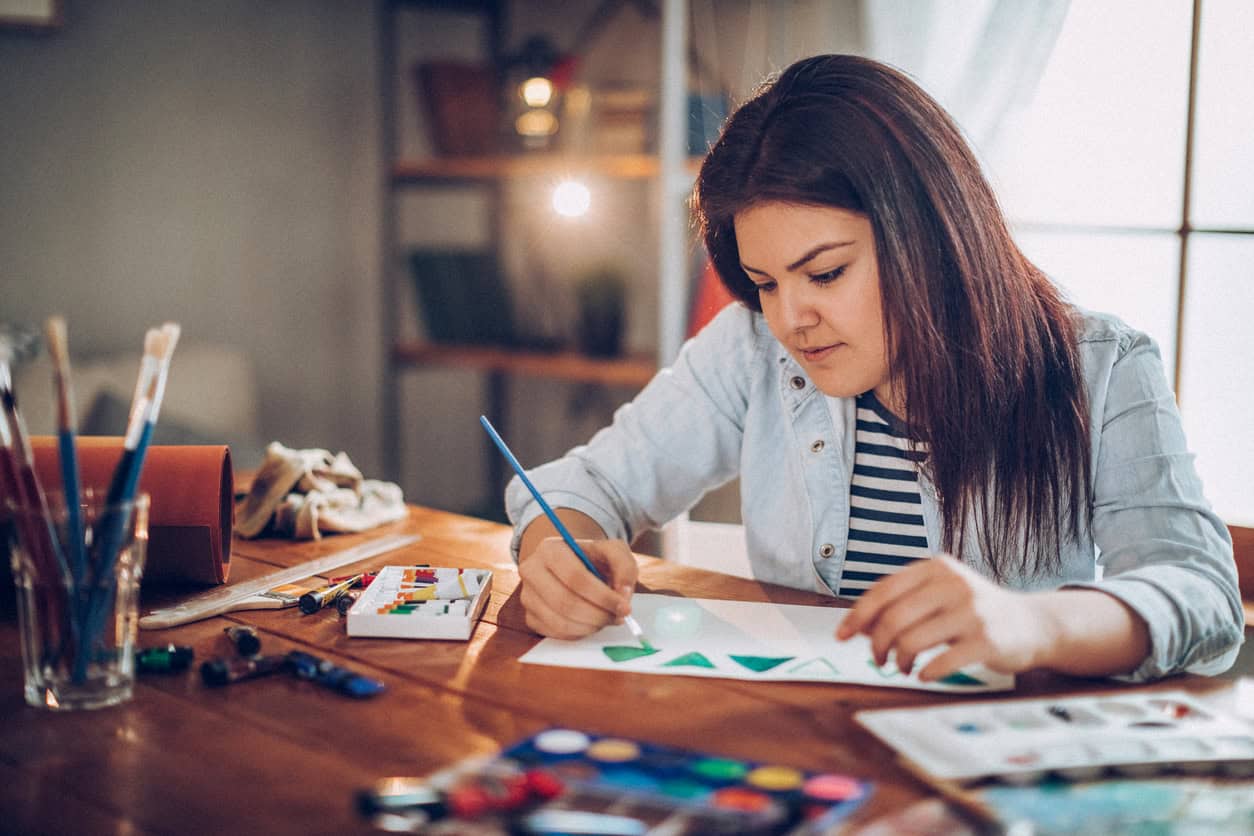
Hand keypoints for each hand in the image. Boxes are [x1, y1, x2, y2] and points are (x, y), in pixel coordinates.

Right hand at [517, 537, 637, 639]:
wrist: (571, 565)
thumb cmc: (592, 559)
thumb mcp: (613, 551)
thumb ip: (624, 566)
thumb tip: (623, 594)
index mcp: (550, 549)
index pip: (576, 577)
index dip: (602, 596)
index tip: (624, 607)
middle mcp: (531, 571)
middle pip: (565, 602)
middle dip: (598, 615)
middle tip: (618, 617)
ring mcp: (527, 596)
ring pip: (560, 622)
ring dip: (590, 627)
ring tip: (606, 619)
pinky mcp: (529, 617)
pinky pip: (555, 633)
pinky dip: (579, 633)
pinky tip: (591, 623)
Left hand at [834, 555, 1050, 679]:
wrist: (1031, 624)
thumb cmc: (974, 611)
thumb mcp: (939, 596)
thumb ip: (902, 605)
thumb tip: (857, 627)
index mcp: (936, 568)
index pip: (883, 590)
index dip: (857, 615)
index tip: (841, 635)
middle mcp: (953, 584)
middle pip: (894, 617)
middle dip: (877, 644)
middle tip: (878, 659)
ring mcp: (972, 611)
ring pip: (913, 640)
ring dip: (899, 660)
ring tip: (902, 667)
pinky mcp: (987, 640)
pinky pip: (941, 662)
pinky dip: (924, 672)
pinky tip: (923, 674)